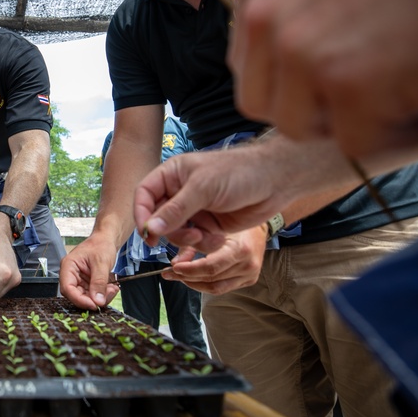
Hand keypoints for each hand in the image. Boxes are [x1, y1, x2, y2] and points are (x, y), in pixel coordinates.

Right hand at [58, 234, 119, 309]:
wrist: (106, 240)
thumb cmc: (101, 245)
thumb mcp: (101, 263)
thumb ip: (99, 282)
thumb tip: (98, 301)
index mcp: (68, 266)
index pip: (67, 288)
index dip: (79, 300)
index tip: (93, 305)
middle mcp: (70, 274)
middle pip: (75, 295)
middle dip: (91, 299)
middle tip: (106, 297)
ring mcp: (78, 280)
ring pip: (85, 297)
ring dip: (99, 298)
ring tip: (112, 290)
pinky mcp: (86, 283)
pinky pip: (92, 294)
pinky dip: (102, 294)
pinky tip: (112, 288)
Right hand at [133, 148, 292, 245]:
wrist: (275, 181)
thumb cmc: (239, 173)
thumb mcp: (203, 189)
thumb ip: (175, 210)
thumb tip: (150, 229)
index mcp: (172, 174)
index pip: (144, 195)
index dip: (142, 214)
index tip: (148, 233)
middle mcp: (179, 192)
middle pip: (157, 218)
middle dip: (171, 231)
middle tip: (190, 235)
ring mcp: (194, 210)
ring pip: (175, 233)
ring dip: (188, 239)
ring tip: (205, 236)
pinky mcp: (208, 224)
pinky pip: (194, 241)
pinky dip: (203, 244)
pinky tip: (217, 238)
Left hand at [162, 225, 266, 294]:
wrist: (257, 225)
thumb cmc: (232, 220)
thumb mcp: (211, 224)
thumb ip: (192, 243)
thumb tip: (175, 262)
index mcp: (240, 249)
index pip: (211, 267)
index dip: (190, 270)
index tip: (174, 268)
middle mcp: (248, 265)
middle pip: (211, 280)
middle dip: (186, 277)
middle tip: (169, 273)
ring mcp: (250, 275)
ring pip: (215, 288)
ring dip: (193, 283)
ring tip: (178, 276)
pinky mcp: (249, 280)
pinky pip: (222, 288)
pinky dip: (205, 284)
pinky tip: (193, 277)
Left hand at [230, 0, 417, 157]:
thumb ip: (288, 3)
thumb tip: (283, 57)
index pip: (247, 66)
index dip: (288, 82)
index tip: (328, 80)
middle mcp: (267, 20)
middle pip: (261, 104)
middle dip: (307, 109)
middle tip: (356, 101)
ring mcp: (304, 54)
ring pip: (300, 128)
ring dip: (344, 124)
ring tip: (391, 102)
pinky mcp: (350, 85)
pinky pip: (355, 142)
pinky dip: (392, 135)